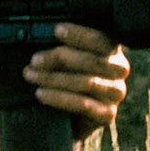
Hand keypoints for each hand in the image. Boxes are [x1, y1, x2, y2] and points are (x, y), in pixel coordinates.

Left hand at [23, 23, 129, 140]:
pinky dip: (59, 98)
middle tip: (35, 59)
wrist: (72, 120)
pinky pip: (83, 105)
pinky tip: (41, 94)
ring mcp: (115, 93)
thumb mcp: (66, 60)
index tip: (57, 30)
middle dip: (60, 57)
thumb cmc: (67, 80)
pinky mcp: (107, 114)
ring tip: (31, 75)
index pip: (101, 40)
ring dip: (54, 78)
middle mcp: (119, 70)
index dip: (80, 34)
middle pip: (93, 61)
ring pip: (87, 82)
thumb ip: (62, 46)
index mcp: (111, 51)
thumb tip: (40, 33)